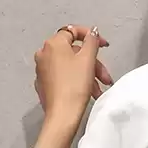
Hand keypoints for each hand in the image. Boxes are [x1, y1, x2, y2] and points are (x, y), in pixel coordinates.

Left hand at [33, 25, 112, 147]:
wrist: (62, 116)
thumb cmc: (74, 87)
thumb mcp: (88, 60)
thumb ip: (92, 42)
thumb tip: (92, 33)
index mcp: (54, 44)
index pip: (74, 32)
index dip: (91, 37)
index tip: (103, 45)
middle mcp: (44, 54)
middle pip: (73, 52)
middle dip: (92, 64)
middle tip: (105, 77)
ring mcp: (42, 70)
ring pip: (70, 66)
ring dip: (87, 75)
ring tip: (97, 90)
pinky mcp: (44, 85)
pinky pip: (63, 78)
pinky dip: (75, 82)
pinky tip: (86, 92)